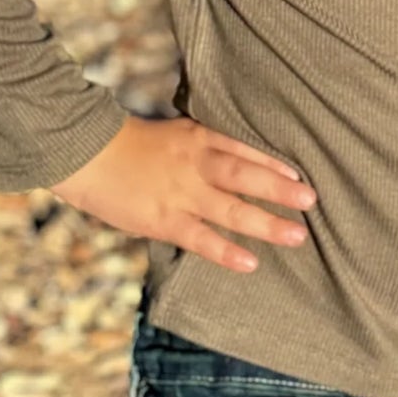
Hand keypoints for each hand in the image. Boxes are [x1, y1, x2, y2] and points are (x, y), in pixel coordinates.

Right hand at [50, 114, 315, 272]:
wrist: (85, 153)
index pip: (243, 150)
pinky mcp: (164, 220)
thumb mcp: (170, 134)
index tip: (299, 175)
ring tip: (297, 235)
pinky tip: (250, 262)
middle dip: (280, 189)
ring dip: (266, 223)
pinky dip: (227, 251)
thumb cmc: (125, 145)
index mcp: (197, 139)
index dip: (272, 164)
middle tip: (311, 201)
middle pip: (246, 176)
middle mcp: (195, 164)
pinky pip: (202, 239)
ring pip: (232, 209)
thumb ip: (198, 147)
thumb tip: (226, 162)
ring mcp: (181, 193)